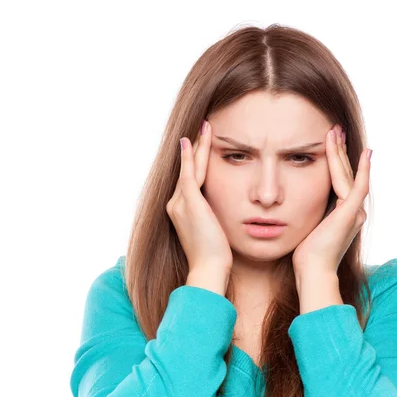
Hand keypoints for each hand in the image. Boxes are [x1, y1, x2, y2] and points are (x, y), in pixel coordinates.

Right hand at [166, 120, 233, 275]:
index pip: (189, 179)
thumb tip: (220, 213)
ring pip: (189, 168)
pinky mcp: (189, 203)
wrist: (208, 269)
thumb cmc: (214, 257)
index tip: (202, 145)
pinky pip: (189, 174)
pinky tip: (190, 141)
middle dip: (195, 148)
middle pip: (188, 169)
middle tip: (203, 127)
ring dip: (196, 146)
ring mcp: (180, 203)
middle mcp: (175, 204)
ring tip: (204, 127)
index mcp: (180, 211)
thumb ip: (212, 218)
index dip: (195, 161)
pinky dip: (188, 157)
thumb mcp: (213, 232)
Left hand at [292, 124, 371, 276]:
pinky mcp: (350, 214)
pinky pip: (358, 186)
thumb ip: (309, 211)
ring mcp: (354, 212)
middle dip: (339, 151)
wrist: (312, 271)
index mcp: (343, 213)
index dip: (335, 160)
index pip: (340, 180)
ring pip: (348, 175)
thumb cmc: (305, 254)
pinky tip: (365, 154)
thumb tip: (296, 200)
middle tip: (334, 129)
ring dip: (341, 153)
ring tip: (335, 132)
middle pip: (345, 173)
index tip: (328, 142)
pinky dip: (362, 170)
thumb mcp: (306, 225)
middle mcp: (353, 211)